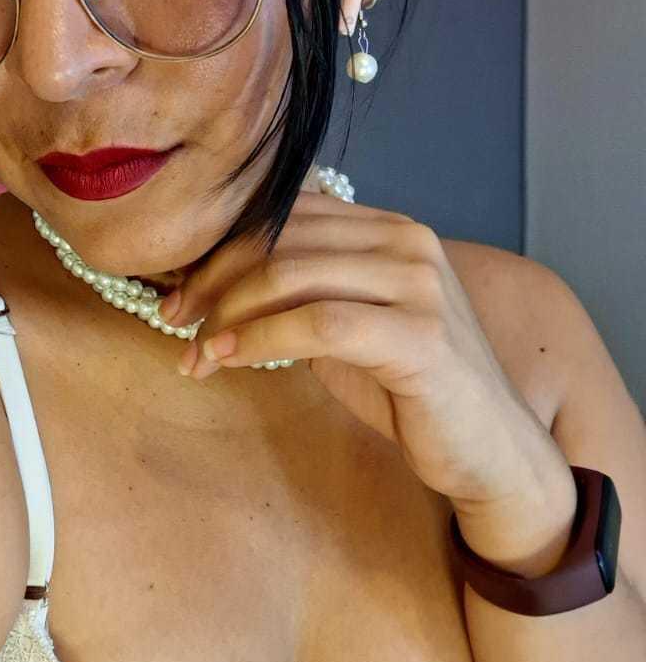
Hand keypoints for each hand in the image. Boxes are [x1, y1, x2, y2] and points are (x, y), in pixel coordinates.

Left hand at [160, 183, 570, 522]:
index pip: (285, 212)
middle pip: (279, 237)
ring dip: (227, 314)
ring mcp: (419, 285)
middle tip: (172, 320)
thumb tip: (209, 283)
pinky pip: (318, 323)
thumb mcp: (345, 328)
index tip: (177, 291)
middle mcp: (408, 241)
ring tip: (195, 352)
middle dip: (212, 280)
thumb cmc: (409, 390)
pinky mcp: (421, 336)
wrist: (489, 449)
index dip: (220, 247)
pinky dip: (260, 339)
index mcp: (387, 228)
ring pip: (291, 275)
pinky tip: (227, 359)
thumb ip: (297, 294)